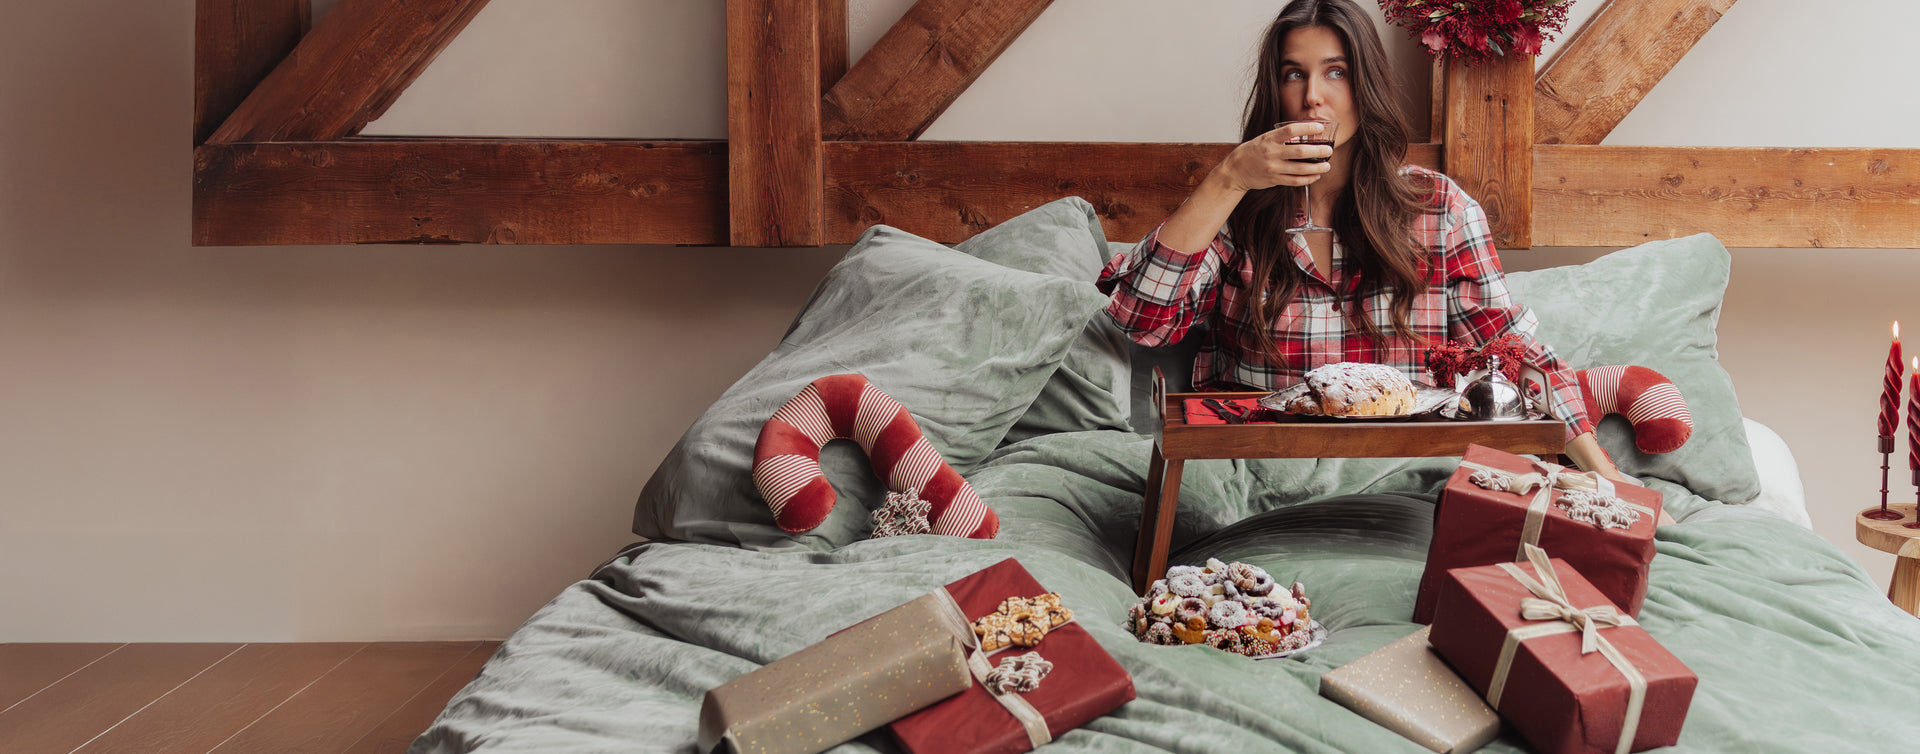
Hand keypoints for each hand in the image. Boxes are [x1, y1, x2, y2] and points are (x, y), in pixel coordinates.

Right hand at [1213, 121, 1331, 192]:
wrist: (1236, 170)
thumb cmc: (1252, 152)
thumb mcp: (1264, 139)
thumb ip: (1281, 138)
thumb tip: (1303, 135)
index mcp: (1269, 139)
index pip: (1291, 130)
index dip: (1307, 128)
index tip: (1320, 127)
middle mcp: (1272, 153)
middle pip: (1300, 152)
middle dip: (1318, 151)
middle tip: (1329, 150)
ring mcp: (1273, 168)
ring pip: (1300, 169)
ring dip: (1317, 168)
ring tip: (1327, 165)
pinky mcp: (1274, 180)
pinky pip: (1295, 181)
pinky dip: (1308, 179)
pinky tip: (1315, 176)